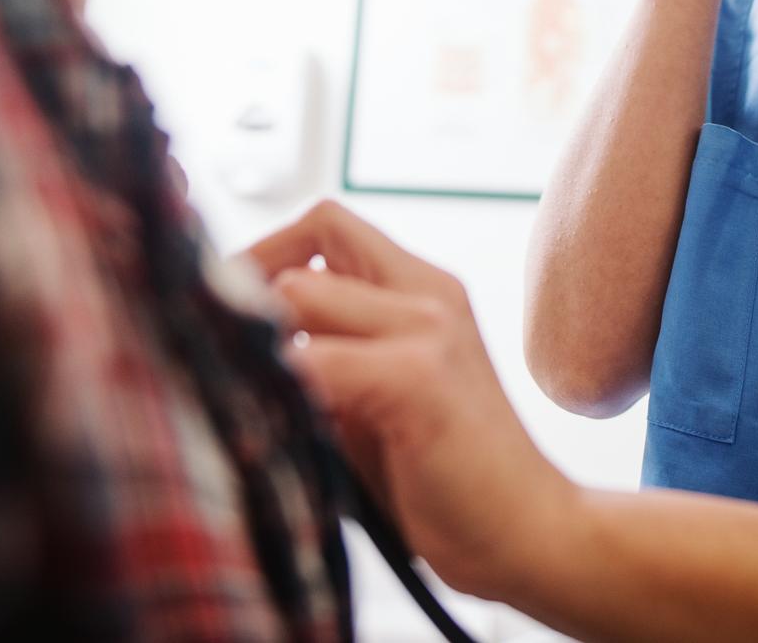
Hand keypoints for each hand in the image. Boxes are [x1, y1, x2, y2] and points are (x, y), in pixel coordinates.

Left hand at [247, 201, 574, 601]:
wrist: (528, 535)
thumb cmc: (443, 479)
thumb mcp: (375, 397)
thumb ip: (326, 353)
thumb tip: (229, 336)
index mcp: (421, 289)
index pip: (324, 222)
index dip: (265, 255)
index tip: (232, 316)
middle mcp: (428, 292)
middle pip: (306, 245)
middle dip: (251, 300)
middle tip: (232, 364)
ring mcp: (427, 329)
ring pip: (296, 294)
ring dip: (262, 347)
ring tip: (256, 402)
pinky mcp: (419, 378)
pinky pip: (313, 362)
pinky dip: (277, 392)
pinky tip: (278, 434)